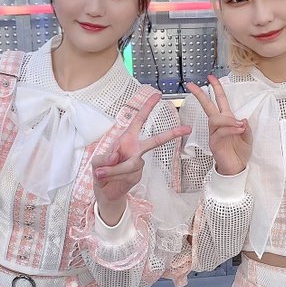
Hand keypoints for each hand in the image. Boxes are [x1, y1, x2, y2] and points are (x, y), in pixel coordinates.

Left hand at [92, 92, 190, 225]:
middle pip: (155, 141)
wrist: (104, 191)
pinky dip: (115, 176)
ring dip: (114, 170)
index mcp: (127, 139)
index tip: (158, 95)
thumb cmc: (101, 170)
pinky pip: (127, 175)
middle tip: (187, 128)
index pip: (139, 120)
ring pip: (130, 164)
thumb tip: (117, 157)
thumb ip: (106, 159)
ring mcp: (138, 163)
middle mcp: (135, 149)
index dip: (148, 107)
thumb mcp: (98, 162)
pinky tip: (111, 179)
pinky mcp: (138, 176)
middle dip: (172, 134)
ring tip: (102, 173)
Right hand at [186, 75, 251, 175]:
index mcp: (226, 120)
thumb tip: (242, 119)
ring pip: (216, 119)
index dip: (216, 89)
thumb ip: (245, 128)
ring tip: (239, 125)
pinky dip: (230, 129)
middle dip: (201, 94)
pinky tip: (238, 130)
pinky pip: (221, 132)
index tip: (210, 78)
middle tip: (191, 85)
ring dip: (228, 120)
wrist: (236, 169)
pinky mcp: (214, 143)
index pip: (220, 101)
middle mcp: (218, 125)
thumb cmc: (239, 153)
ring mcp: (215, 134)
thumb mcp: (248, 138)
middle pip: (208, 106)